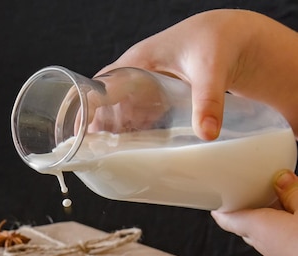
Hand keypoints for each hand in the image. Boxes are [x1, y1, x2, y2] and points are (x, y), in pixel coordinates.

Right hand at [97, 9, 297, 139]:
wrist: (236, 38)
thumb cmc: (220, 43)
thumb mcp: (212, 70)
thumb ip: (208, 101)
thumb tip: (206, 135)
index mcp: (138, 60)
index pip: (99, 84)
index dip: (84, 108)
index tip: (76, 134)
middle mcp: (136, 72)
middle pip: (102, 102)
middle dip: (92, 127)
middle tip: (88, 155)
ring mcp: (146, 85)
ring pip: (116, 110)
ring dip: (108, 133)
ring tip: (102, 159)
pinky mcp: (157, 97)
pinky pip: (133, 115)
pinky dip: (127, 133)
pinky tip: (127, 152)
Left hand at [212, 170, 297, 255]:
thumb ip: (292, 192)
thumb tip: (280, 178)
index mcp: (259, 227)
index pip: (226, 218)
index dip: (218, 205)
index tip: (214, 192)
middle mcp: (262, 243)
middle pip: (242, 223)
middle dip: (241, 206)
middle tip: (244, 186)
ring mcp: (276, 253)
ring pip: (259, 232)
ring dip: (260, 214)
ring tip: (270, 194)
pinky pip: (275, 237)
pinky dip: (276, 223)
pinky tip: (288, 213)